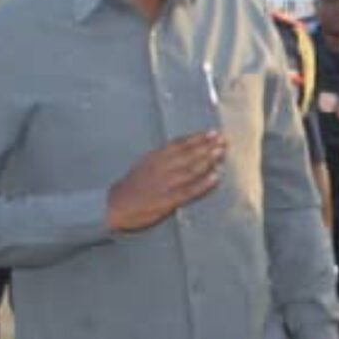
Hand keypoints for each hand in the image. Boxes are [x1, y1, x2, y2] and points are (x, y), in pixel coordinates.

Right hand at [107, 133, 225, 232]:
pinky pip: (189, 190)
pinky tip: (215, 177)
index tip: (211, 133)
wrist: (114, 205)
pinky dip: (203, 183)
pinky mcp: (168, 200)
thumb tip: (180, 151)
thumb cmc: (129, 187)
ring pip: (191, 169)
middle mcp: (161, 167)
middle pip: (188, 154)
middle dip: (207, 146)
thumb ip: (161, 158)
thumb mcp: (143, 165)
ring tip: (221, 152)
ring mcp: (166, 184)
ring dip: (208, 160)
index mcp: (155, 158)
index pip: (179, 144)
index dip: (197, 138)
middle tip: (223, 140)